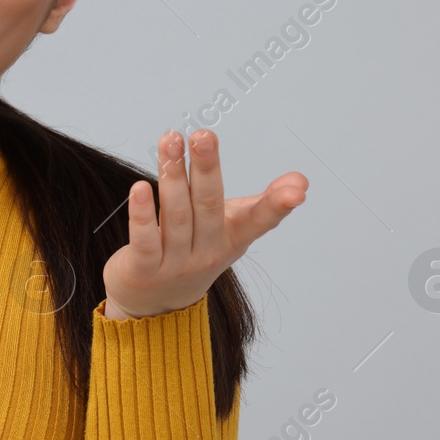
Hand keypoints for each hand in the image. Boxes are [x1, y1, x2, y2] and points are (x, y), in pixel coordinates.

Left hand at [100, 130, 307, 320]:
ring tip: (170, 141)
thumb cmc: (197, 252)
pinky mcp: (144, 270)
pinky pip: (145, 239)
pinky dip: (143, 214)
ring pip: (176, 216)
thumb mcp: (233, 230)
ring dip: (172, 177)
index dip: (277, 206)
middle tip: (204, 134)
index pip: (258, 221)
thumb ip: (263, 204)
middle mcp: (207, 252)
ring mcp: (175, 263)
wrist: (156, 305)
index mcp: (233, 239)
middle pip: (208, 205)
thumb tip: (301, 180)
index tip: (297, 190)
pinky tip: (138, 188)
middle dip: (207, 168)